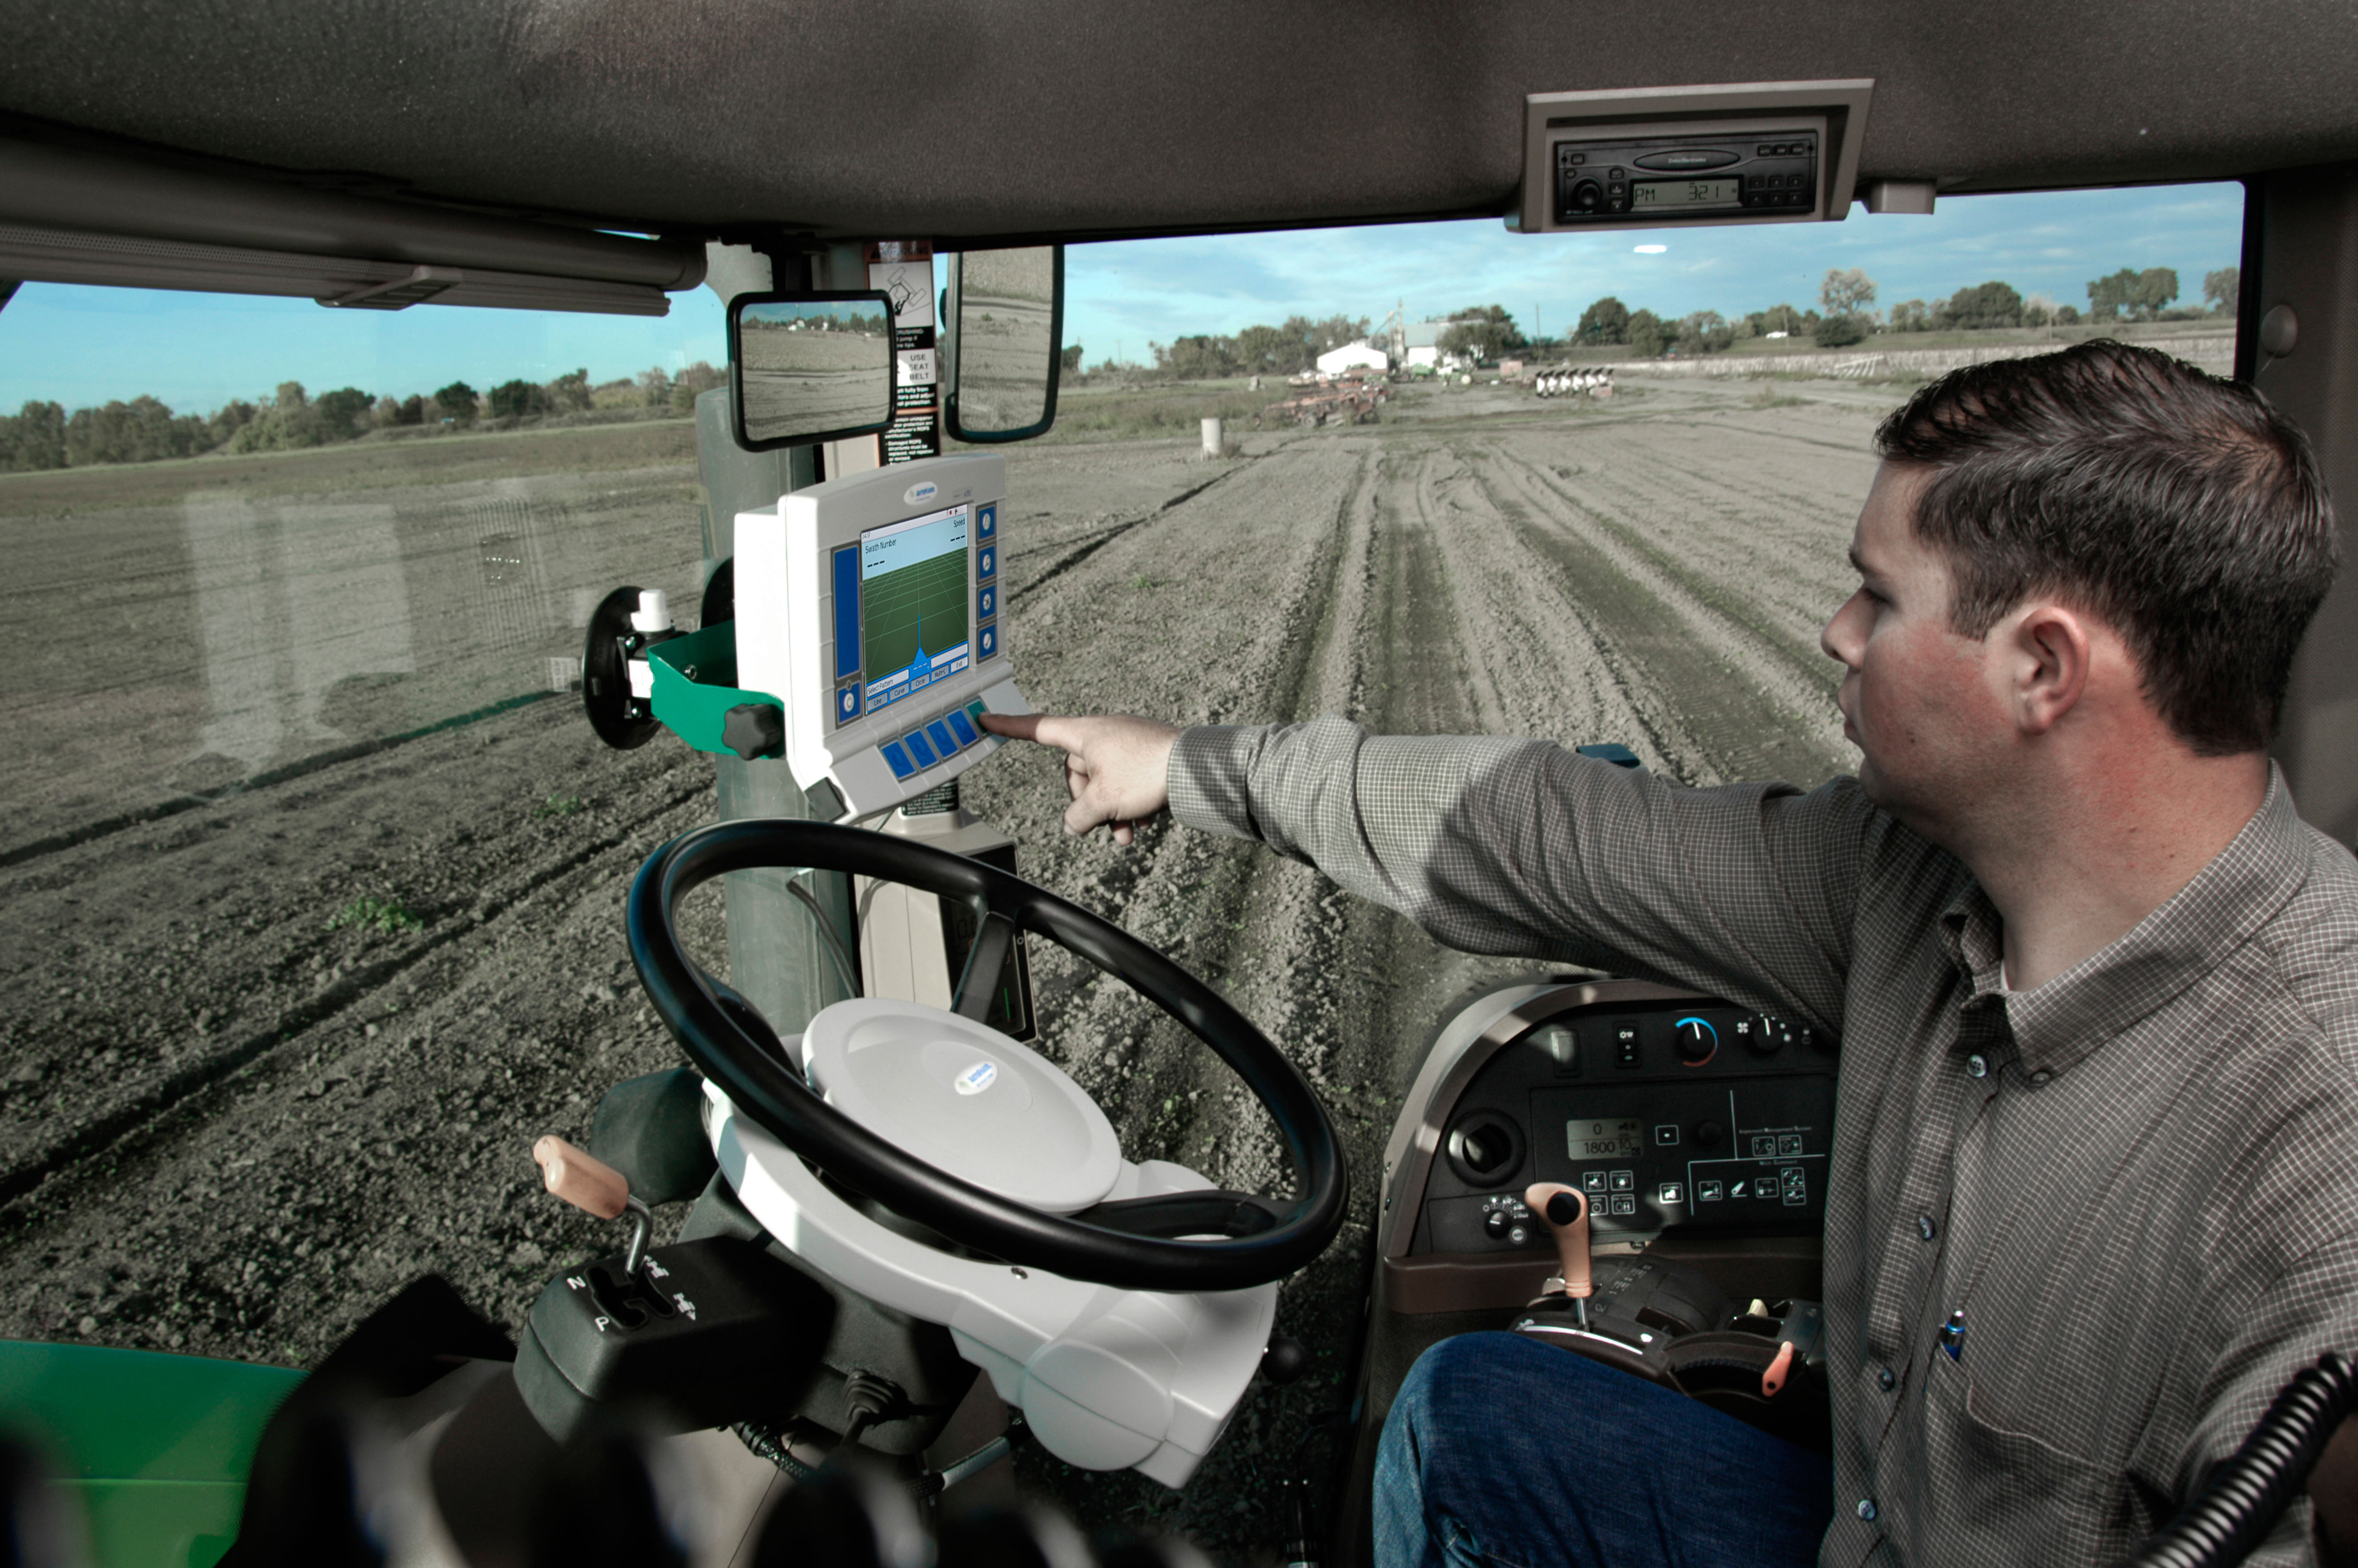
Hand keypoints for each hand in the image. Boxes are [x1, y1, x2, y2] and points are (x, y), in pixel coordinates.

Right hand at [980, 711, 1179, 844]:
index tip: (985, 720)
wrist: (1196, 767)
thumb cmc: (1147, 772)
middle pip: (1076, 772)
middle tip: (1104, 825)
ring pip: (1104, 783)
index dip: (1009, 727)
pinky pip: (1127, 782)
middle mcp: (1104, 733)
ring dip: (1112, 812)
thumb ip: (1078, 816)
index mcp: (1085, 733)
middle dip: (1088, 804)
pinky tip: (1146, 822)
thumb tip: (1073, 825)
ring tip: (1130, 833)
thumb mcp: (1103, 801)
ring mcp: (1127, 742)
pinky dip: (1131, 804)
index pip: (1037, 728)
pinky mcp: (1147, 755)